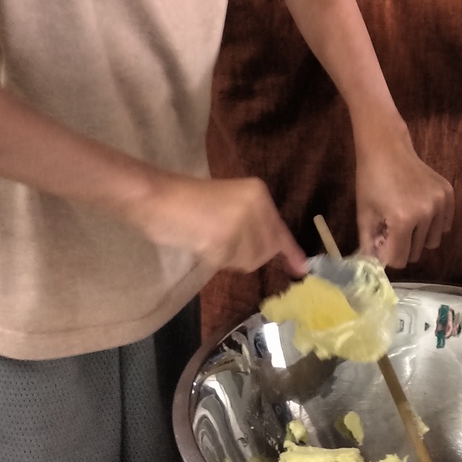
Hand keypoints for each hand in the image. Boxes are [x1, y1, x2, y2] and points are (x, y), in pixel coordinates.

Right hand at [129, 173, 306, 277]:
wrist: (158, 197)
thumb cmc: (188, 201)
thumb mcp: (229, 204)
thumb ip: (254, 225)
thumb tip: (279, 254)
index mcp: (258, 193)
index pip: (279, 230)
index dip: (290, 251)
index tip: (302, 268)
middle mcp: (255, 205)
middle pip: (264, 251)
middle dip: (246, 254)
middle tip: (219, 239)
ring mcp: (241, 223)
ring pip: (247, 260)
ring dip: (229, 257)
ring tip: (208, 237)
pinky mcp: (224, 240)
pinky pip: (227, 263)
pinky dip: (214, 259)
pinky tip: (201, 241)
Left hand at [354, 120, 454, 268]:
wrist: (387, 148)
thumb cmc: (370, 180)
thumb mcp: (364, 214)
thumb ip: (369, 244)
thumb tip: (375, 267)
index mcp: (402, 220)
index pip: (400, 259)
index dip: (389, 255)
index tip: (383, 242)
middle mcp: (426, 214)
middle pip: (416, 252)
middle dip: (403, 246)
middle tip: (392, 228)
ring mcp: (440, 203)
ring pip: (432, 241)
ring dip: (419, 237)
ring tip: (407, 218)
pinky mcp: (448, 194)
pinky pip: (444, 225)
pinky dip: (433, 224)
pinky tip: (420, 210)